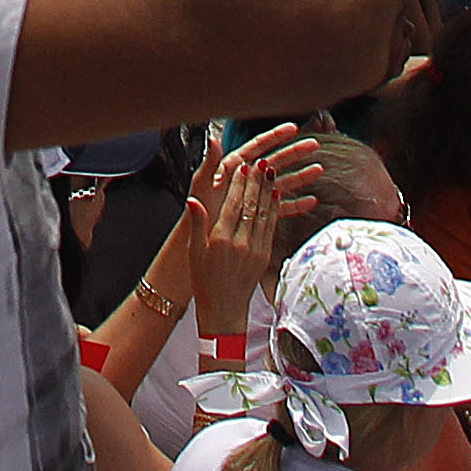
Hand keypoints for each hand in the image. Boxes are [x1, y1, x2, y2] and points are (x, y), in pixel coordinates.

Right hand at [187, 123, 319, 333]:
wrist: (224, 309)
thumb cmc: (204, 280)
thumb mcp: (195, 251)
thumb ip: (197, 223)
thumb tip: (193, 200)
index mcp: (220, 240)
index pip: (232, 205)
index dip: (239, 184)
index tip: (243, 166)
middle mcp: (240, 243)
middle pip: (250, 205)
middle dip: (257, 182)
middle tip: (262, 162)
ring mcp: (255, 250)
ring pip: (264, 214)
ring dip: (268, 191)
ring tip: (272, 172)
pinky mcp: (265, 256)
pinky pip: (271, 227)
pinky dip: (275, 209)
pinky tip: (277, 195)